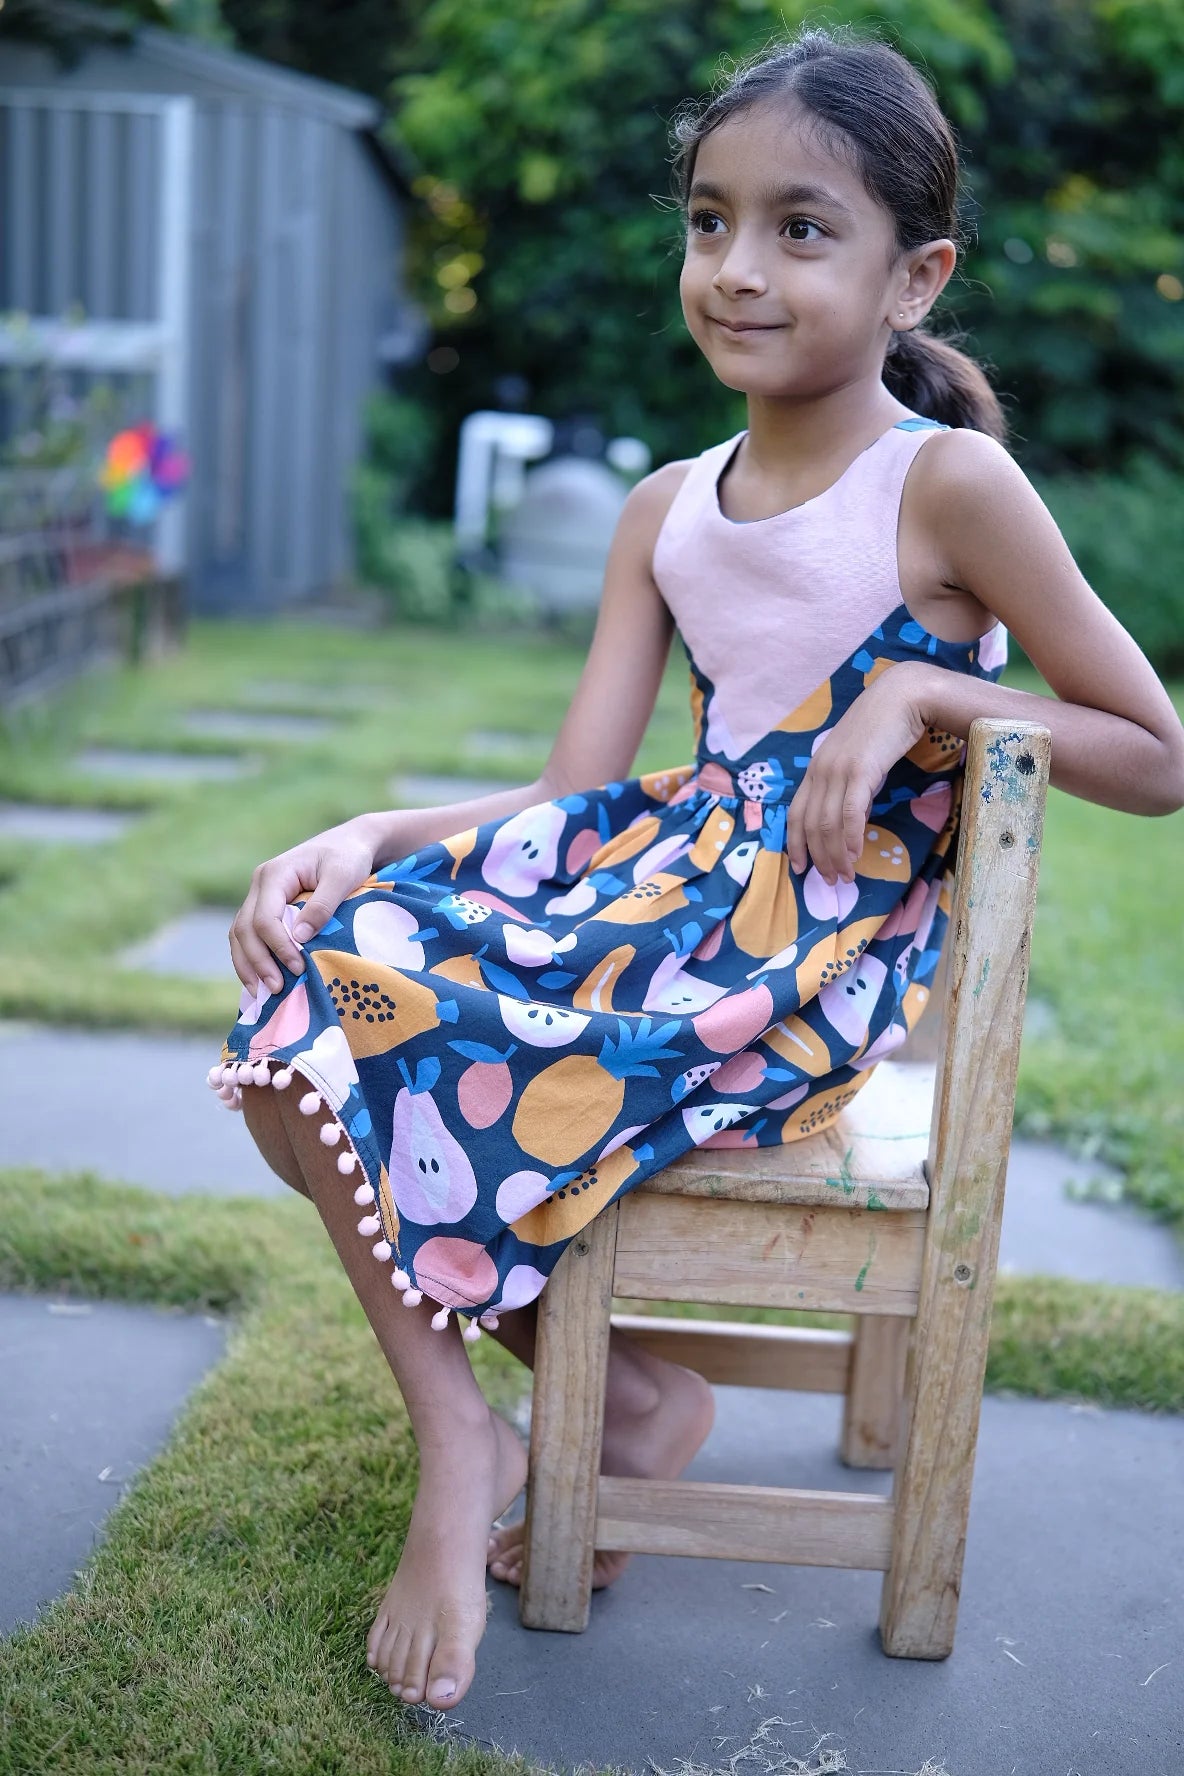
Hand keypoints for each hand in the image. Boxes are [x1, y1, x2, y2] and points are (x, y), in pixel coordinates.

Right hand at [228, 813, 382, 996]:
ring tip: (263, 993)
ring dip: (248, 965)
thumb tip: (299, 937)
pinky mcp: (266, 908)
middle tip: (277, 989)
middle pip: (244, 929)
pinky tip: (260, 981)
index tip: (298, 968)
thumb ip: (323, 905)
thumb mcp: (343, 876)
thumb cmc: (349, 857)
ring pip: (240, 935)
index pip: (264, 917)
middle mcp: (260, 885)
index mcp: (274, 874)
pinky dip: (251, 959)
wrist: (349, 843)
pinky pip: (249, 937)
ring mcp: (259, 897)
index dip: (277, 946)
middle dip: (258, 962)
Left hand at [786, 664, 928, 884]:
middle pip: (810, 825)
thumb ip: (851, 786)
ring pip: (827, 824)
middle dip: (818, 857)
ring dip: (835, 855)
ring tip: (845, 876)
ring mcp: (838, 770)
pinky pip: (850, 813)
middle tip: (831, 881)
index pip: (796, 812)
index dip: (796, 843)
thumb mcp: (859, 759)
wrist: (902, 696)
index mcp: (816, 768)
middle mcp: (820, 770)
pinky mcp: (860, 770)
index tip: (800, 867)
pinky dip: (850, 838)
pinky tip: (856, 856)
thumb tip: (853, 818)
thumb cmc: (884, 727)